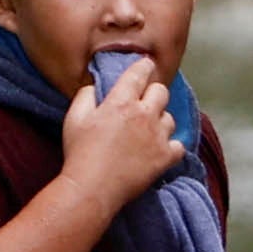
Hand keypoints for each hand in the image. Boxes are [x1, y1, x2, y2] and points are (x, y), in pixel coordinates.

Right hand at [58, 59, 187, 208]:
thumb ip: (85, 95)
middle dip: (154, 93)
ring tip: (149, 130)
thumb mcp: (73, 118)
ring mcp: (157, 136)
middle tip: (145, 101)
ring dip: (160, 121)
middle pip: (161, 91)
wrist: (92, 187)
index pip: (139, 74)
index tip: (146, 65)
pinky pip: (178, 145)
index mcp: (121, 102)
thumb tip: (94, 85)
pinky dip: (171, 146)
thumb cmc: (80, 153)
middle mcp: (144, 114)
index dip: (144, 66)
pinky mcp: (165, 157)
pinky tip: (160, 149)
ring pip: (170, 118)